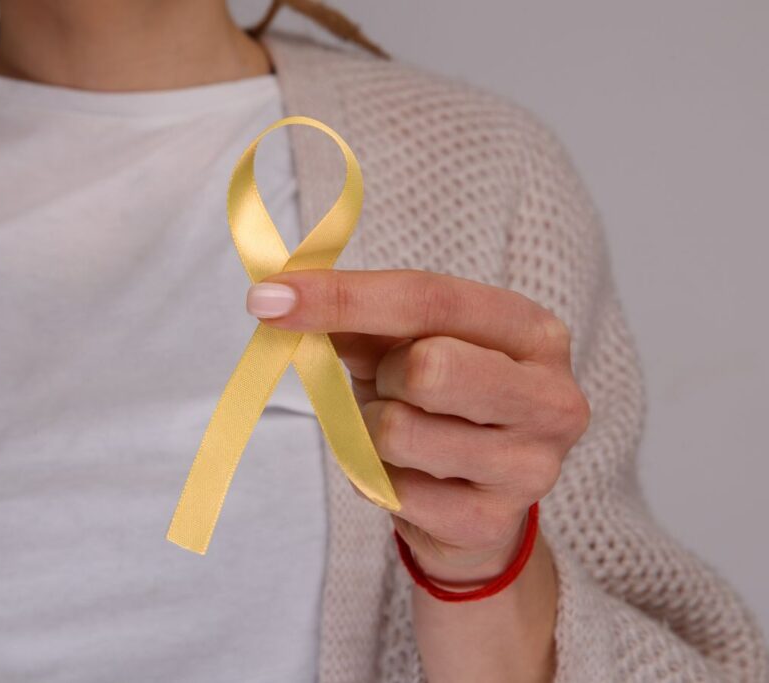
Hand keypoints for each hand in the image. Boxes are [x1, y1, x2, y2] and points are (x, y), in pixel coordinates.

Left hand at [246, 268, 590, 584]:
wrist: (475, 505)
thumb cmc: (440, 406)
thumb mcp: (405, 348)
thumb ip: (357, 321)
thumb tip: (282, 296)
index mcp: (532, 332)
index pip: (432, 299)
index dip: (345, 296)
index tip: (273, 297)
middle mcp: (550, 398)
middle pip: (428, 367)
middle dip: (382, 376)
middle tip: (386, 386)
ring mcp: (529, 467)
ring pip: (398, 432)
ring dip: (372, 430)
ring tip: (398, 433)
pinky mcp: (489, 523)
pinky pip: (391, 489)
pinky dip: (377, 476)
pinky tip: (407, 475)